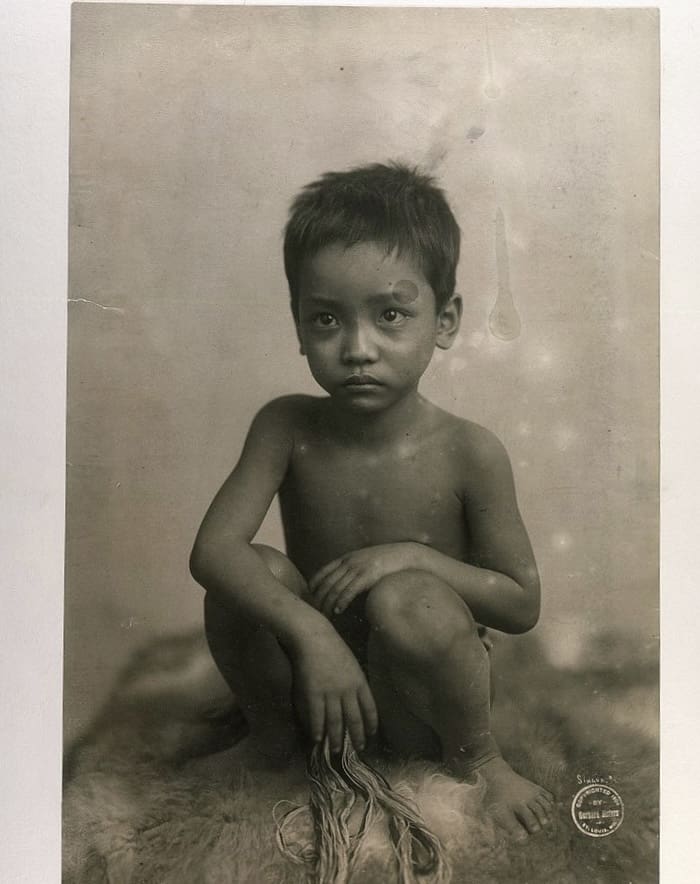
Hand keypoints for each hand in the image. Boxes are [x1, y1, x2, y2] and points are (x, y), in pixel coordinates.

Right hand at [291, 631, 377, 752]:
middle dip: (356, 736)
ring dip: (336, 739)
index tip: (371, 734)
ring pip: (336, 722)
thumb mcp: (351, 662)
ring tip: (336, 750)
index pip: (370, 708)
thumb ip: (354, 681)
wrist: (313, 636)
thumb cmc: (332, 646)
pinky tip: (317, 739)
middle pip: (354, 719)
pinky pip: (317, 716)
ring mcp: (330, 693)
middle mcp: (347, 690)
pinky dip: (317, 729)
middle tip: (357, 749)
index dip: (371, 723)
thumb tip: (355, 698)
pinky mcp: (313, 693)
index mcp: (359, 681)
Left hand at [309, 543, 418, 617]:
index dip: (314, 585)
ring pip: (335, 588)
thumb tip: (345, 583)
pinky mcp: (367, 576)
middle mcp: (349, 562)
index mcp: (347, 557)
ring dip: (327, 604)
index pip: (323, 571)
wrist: (404, 555)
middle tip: (315, 611)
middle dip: (319, 598)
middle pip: (326, 582)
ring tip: (324, 615)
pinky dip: (341, 602)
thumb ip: (353, 568)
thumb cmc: (386, 561)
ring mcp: (357, 568)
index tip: (310, 597)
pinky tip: (338, 611)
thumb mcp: (365, 560)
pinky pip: (349, 591)